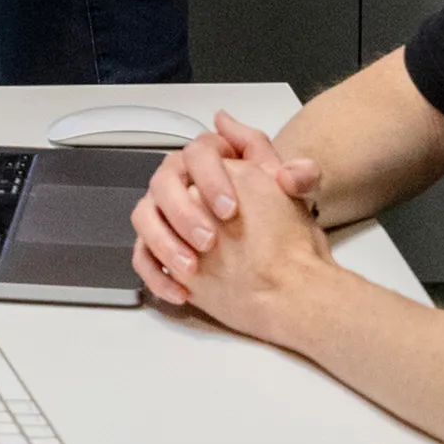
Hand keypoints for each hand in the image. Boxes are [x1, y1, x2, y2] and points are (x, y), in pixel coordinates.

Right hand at [149, 156, 333, 343]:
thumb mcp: (294, 198)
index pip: (198, 152)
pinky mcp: (159, 249)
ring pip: (144, 217)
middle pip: (163, 182)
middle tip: (208, 240)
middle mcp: (180, 182)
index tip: (230, 209)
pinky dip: (156, 275)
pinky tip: (182, 292)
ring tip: (191, 268)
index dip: (210, 178)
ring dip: (163, 242)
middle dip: (182, 211)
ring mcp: (165, 215)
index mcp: (210, 161)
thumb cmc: (279, 225)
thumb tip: (288, 174)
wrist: (279, 270)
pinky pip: (142, 256)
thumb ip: (300, 178)